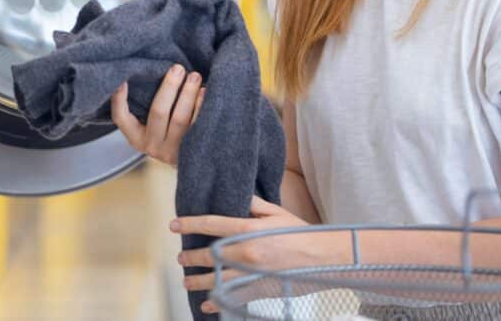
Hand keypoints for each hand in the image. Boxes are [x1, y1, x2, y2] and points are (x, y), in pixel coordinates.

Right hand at [110, 63, 204, 165]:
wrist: (198, 162)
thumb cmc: (171, 132)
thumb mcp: (153, 124)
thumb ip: (148, 104)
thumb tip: (135, 76)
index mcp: (138, 138)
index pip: (121, 118)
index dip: (119, 99)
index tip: (122, 79)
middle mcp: (153, 147)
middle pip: (158, 112)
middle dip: (169, 87)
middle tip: (178, 68)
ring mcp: (173, 152)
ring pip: (180, 119)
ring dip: (188, 94)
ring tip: (195, 76)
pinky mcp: (192, 151)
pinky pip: (197, 126)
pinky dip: (201, 106)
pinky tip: (205, 91)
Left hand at [170, 196, 346, 314]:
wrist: (326, 258)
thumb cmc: (301, 232)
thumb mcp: (277, 212)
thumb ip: (253, 205)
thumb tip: (237, 196)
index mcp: (249, 229)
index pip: (212, 224)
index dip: (190, 223)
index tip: (174, 225)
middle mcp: (248, 252)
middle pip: (210, 254)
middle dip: (191, 256)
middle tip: (180, 257)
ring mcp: (253, 273)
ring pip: (217, 279)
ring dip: (198, 281)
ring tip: (186, 280)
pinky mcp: (261, 289)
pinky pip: (234, 297)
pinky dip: (218, 302)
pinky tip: (207, 305)